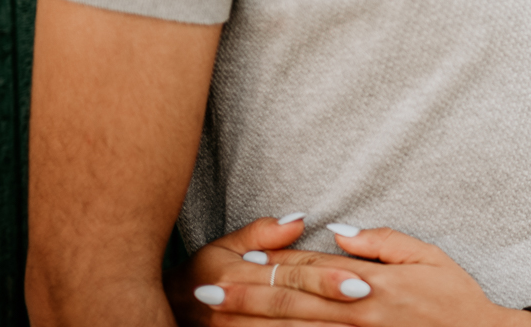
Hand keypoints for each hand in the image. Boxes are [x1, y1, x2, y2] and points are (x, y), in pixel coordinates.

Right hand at [163, 216, 364, 326]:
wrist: (163, 311)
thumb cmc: (202, 274)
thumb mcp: (223, 246)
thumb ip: (262, 233)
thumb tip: (300, 220)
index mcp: (233, 276)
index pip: (289, 277)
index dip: (325, 280)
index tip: (360, 280)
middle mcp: (230, 307)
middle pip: (290, 308)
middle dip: (330, 307)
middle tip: (367, 302)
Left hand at [181, 223, 527, 326]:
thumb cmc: (456, 299)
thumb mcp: (429, 257)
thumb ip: (383, 242)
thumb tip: (339, 232)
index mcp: (374, 282)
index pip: (314, 267)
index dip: (274, 260)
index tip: (236, 254)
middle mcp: (359, 312)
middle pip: (293, 302)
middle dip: (246, 296)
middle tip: (204, 292)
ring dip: (253, 325)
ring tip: (217, 317)